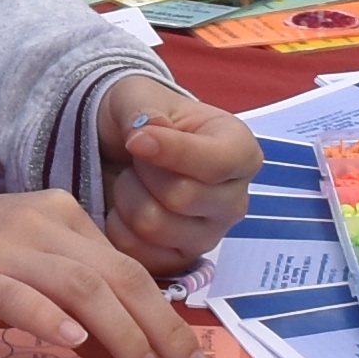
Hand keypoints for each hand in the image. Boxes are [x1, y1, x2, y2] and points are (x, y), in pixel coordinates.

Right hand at [0, 191, 228, 357]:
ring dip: (121, 335)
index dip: (166, 320)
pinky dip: (48, 317)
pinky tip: (70, 343)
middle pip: (118, 276)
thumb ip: (71, 307)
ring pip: (80, 285)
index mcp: (58, 215)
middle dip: (161, 331)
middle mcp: (37, 220)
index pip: (129, 269)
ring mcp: (0, 243)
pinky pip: (16, 293)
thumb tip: (125, 352)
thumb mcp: (19, 280)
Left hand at [92, 77, 260, 276]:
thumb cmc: (143, 120)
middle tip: (136, 159)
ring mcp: (209, 235)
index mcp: (240, 151)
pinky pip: (139, 254)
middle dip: (143, 172)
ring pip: (155, 226)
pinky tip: (124, 209)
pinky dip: (118, 228)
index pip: (217, 162)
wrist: (124, 151)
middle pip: (182, 197)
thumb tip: (146, 132)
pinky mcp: (180, 261)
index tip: (136, 139)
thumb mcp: (139, 96)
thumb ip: (144, 110)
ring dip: (127, 198)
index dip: (172, 151)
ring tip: (130, 181)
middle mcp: (234, 199)